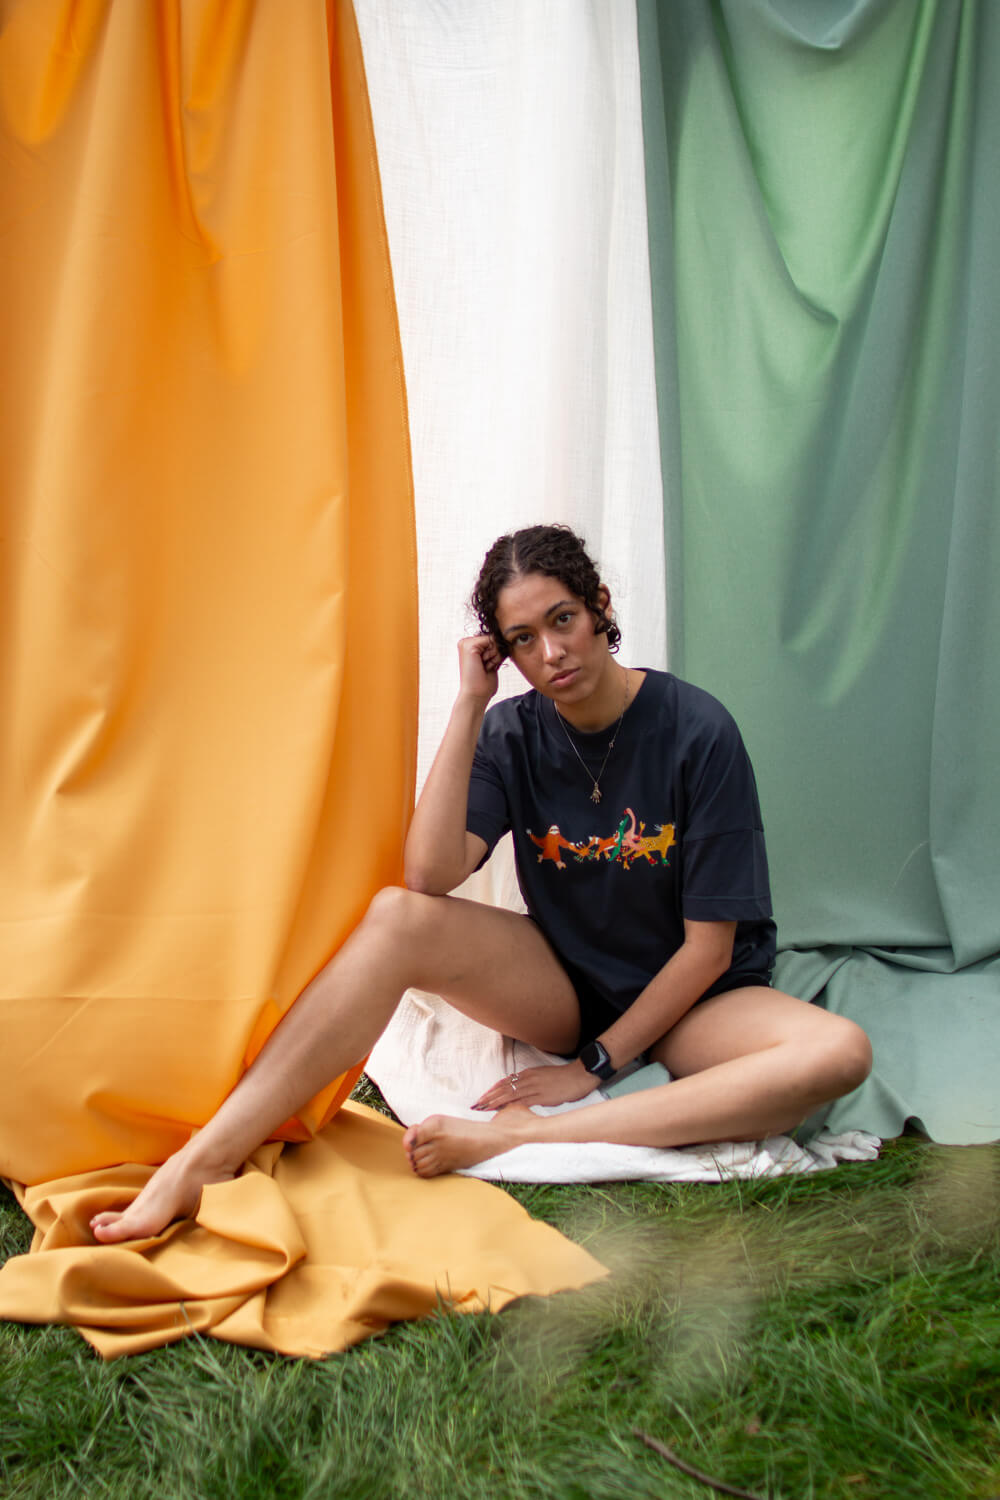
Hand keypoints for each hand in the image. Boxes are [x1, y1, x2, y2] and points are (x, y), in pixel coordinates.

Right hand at [457, 634, 502, 705]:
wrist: (476, 695)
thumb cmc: (484, 683)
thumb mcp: (492, 661)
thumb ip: (496, 648)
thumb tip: (505, 638)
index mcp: (470, 646)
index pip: (493, 640)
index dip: (497, 653)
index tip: (488, 667)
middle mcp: (466, 642)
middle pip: (494, 638)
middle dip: (497, 654)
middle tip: (486, 668)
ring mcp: (466, 643)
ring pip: (494, 639)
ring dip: (495, 656)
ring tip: (484, 667)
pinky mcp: (468, 645)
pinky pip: (492, 641)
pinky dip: (493, 655)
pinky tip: (484, 665)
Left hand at [472, 1059, 596, 1110]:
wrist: (579, 1075)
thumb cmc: (562, 1078)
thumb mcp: (542, 1076)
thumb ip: (530, 1083)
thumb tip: (519, 1091)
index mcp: (528, 1074)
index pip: (505, 1082)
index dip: (492, 1090)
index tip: (482, 1098)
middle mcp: (528, 1079)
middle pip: (503, 1088)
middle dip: (488, 1097)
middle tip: (476, 1105)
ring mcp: (534, 1087)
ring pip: (510, 1095)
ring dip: (495, 1102)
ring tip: (483, 1108)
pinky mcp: (542, 1096)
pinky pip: (523, 1101)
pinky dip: (511, 1106)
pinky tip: (503, 1111)